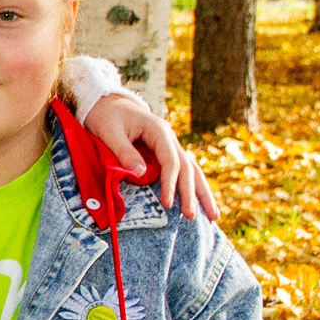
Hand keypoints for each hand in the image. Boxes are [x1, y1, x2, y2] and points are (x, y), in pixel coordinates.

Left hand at [85, 95, 221, 221]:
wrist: (107, 102)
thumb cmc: (106, 116)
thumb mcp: (110, 132)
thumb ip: (125, 153)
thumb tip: (141, 175)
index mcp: (159, 130)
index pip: (171, 161)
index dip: (170, 183)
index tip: (166, 204)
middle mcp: (170, 138)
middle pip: (187, 167)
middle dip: (191, 193)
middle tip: (191, 216)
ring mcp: (170, 145)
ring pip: (191, 170)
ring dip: (202, 193)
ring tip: (213, 217)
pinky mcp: (165, 153)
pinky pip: (183, 171)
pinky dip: (192, 187)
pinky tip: (201, 204)